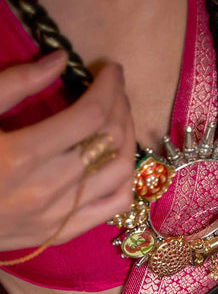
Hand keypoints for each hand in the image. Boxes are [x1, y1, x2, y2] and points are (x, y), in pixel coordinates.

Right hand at [0, 51, 134, 250]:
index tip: (110, 70)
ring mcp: (59, 216)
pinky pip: (114, 207)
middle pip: (110, 141)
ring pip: (120, 173)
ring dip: (128, 138)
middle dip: (121, 106)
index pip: (91, 115)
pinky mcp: (62, 233)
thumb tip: (60, 60)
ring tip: (118, 118)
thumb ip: (14, 84)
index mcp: (23, 155)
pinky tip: (118, 158)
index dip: (109, 87)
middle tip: (115, 89)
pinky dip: (126, 179)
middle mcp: (48, 188)